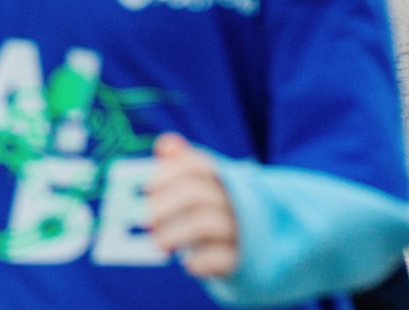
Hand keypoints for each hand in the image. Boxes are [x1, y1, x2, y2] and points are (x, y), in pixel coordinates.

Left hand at [147, 133, 238, 280]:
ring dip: (173, 234)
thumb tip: (165, 144)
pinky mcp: (242, 258)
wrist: (262, 248)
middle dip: (163, 206)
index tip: (147, 189)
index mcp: (225, 176)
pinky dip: (198, 261)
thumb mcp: (206, 187)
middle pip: (194, 193)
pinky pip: (218, 258)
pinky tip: (189, 264)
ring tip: (159, 243)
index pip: (194, 164)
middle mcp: (236, 198)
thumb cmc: (219, 213)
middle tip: (145, 221)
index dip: (167, 174)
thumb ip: (183, 166)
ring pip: (203, 224)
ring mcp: (241, 228)